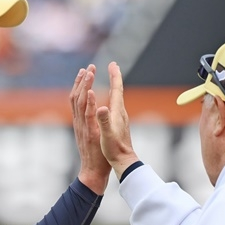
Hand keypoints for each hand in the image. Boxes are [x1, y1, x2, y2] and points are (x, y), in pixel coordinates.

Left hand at [69, 64, 110, 194]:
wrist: (92, 172)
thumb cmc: (102, 159)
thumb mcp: (103, 140)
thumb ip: (100, 120)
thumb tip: (97, 102)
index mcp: (88, 125)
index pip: (85, 101)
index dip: (87, 86)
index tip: (91, 72)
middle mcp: (81, 124)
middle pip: (78, 98)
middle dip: (83, 81)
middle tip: (90, 66)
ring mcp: (78, 126)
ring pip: (75, 102)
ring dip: (79, 86)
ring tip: (84, 72)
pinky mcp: (79, 128)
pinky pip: (76, 108)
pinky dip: (79, 96)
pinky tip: (84, 91)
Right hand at [96, 62, 139, 179]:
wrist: (123, 161)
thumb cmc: (114, 149)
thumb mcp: (107, 135)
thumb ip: (104, 121)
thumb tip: (101, 107)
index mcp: (117, 112)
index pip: (117, 89)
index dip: (115, 76)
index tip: (113, 64)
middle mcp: (120, 112)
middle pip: (117, 90)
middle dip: (114, 77)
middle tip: (112, 65)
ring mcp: (120, 118)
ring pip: (116, 97)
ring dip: (113, 85)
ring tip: (111, 78)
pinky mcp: (118, 124)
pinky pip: (114, 105)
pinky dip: (112, 97)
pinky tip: (110, 99)